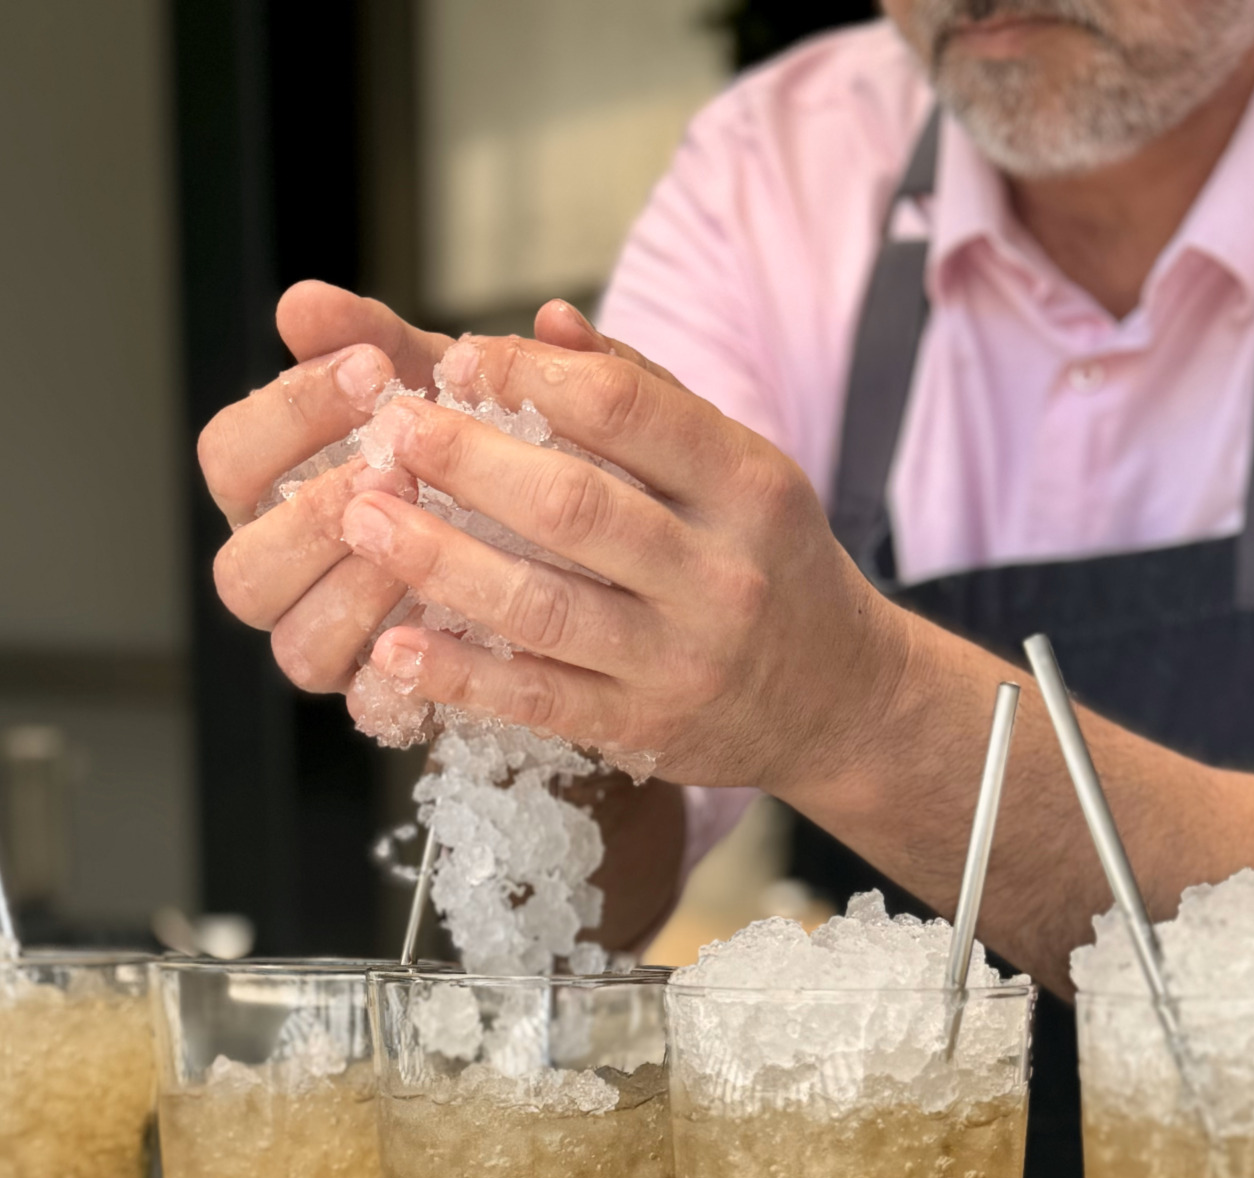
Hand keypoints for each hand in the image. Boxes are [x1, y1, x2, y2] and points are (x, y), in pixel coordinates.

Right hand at [198, 281, 454, 692]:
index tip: (375, 369)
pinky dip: (406, 673)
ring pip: (296, 647)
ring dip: (358, 591)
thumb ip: (370, 339)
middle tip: (395, 467)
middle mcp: (287, 575)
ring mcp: (333, 643)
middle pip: (242, 571)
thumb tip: (301, 304)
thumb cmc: (477, 444)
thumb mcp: (435, 378)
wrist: (565, 525)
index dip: (288, 415)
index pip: (227, 458)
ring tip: (426, 537)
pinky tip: (450, 625)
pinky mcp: (390, 698)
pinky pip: (372, 706)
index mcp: (271, 493)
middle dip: (317, 516)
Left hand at [341, 313, 912, 798]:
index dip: (531, 376)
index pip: (630, 412)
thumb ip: (646, 396)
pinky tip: (394, 645)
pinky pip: (538, 702)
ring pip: (544, 608)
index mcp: (747, 487)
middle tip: (388, 427)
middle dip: (466, 461)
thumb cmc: (772, 564)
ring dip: (441, 560)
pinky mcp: (644, 730)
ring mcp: (679, 662)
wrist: (840, 700)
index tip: (457, 356)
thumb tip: (546, 321)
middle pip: (574, 507)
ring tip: (363, 517)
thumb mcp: (742, 468)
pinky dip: (460, 676)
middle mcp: (720, 576)